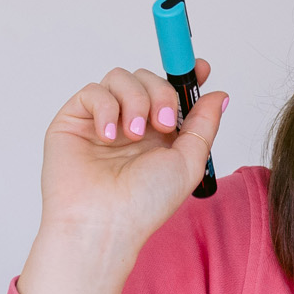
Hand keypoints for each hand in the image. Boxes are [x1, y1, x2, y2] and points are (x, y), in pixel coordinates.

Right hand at [17, 61, 228, 293]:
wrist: (104, 224)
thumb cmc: (144, 204)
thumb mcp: (188, 163)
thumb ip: (204, 125)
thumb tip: (219, 96)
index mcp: (159, 134)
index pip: (171, 91)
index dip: (186, 75)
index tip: (201, 69)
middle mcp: (131, 124)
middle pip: (147, 77)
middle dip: (161, 93)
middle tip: (165, 124)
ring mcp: (101, 121)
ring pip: (120, 77)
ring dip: (135, 100)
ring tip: (134, 135)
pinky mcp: (74, 120)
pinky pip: (93, 91)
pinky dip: (106, 108)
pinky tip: (109, 136)